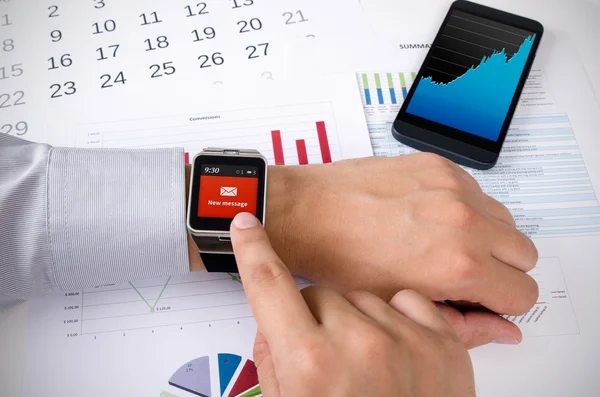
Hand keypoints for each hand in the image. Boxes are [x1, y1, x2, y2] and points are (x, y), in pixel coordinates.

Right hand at [230, 212, 475, 396]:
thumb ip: (274, 360)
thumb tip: (275, 322)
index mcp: (310, 363)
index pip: (268, 285)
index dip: (252, 250)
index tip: (245, 224)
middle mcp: (358, 343)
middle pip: (317, 294)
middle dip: (313, 318)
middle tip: (327, 359)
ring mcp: (405, 339)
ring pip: (361, 296)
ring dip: (356, 321)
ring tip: (368, 367)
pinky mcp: (444, 342)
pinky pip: (405, 299)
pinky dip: (395, 318)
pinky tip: (396, 353)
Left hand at [266, 153, 538, 347]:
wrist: (304, 212)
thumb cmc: (338, 258)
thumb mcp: (399, 307)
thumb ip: (463, 325)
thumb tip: (501, 329)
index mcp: (457, 263)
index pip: (523, 293)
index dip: (501, 304)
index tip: (480, 300)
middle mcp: (464, 220)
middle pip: (525, 254)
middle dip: (500, 271)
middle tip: (461, 275)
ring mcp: (452, 187)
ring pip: (505, 220)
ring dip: (486, 237)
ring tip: (441, 246)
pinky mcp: (438, 165)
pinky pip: (478, 192)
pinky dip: (465, 208)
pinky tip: (427, 219)